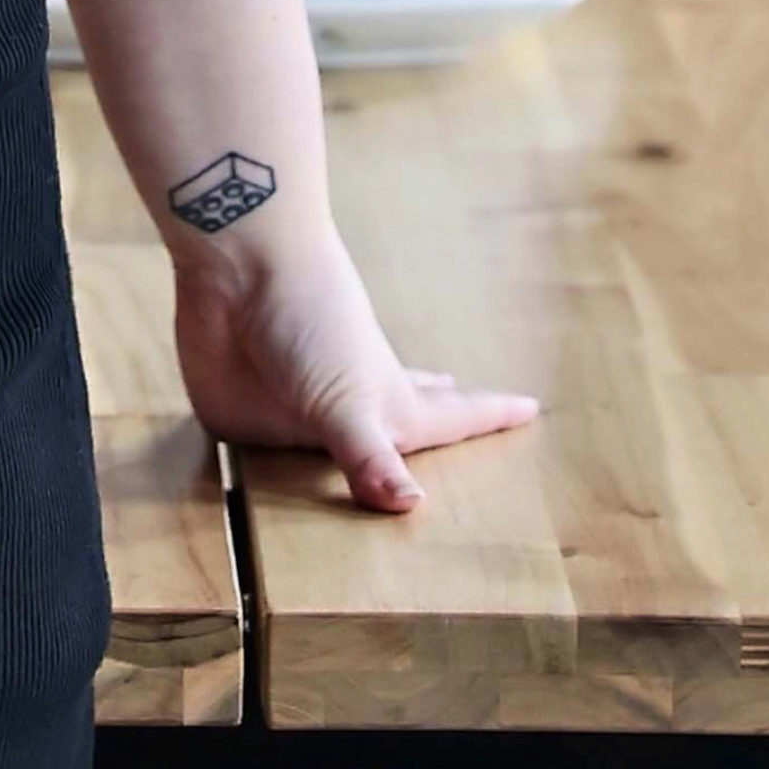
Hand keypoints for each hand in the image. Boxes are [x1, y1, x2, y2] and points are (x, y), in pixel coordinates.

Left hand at [170, 225, 540, 515]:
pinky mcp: (240, 411)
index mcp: (384, 402)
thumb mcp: (347, 397)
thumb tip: (413, 505)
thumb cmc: (310, 317)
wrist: (237, 263)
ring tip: (387, 424)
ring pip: (335, 432)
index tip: (531, 405)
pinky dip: (277, 453)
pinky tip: (278, 442)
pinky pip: (264, 447)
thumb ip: (370, 457)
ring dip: (359, 434)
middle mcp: (345, 406)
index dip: (488, 415)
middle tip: (459, 403)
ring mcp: (294, 407)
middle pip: (400, 414)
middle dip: (433, 414)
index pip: (448, 418)